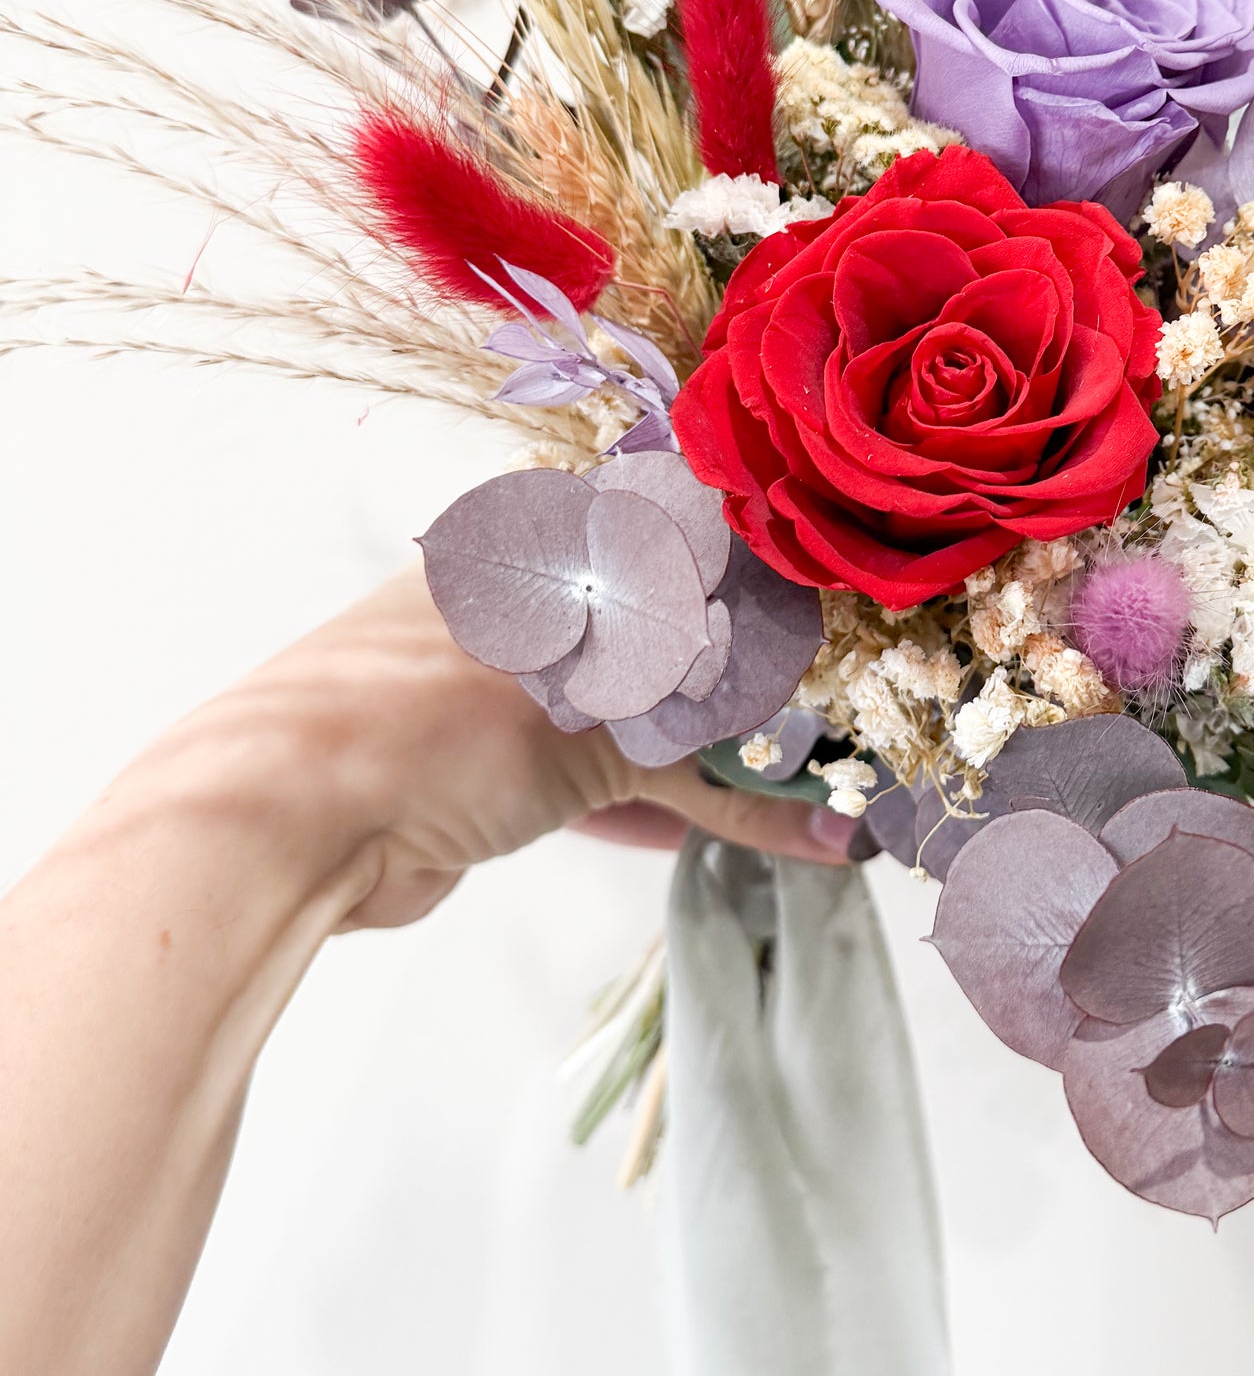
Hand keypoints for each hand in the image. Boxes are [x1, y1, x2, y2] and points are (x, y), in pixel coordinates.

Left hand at [113, 565, 853, 931]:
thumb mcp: (592, 722)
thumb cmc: (430, 721)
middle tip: (849, 720)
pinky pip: (600, 783)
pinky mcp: (484, 776)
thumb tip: (828, 797)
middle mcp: (521, 602)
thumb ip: (714, 758)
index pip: (676, 539)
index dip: (764, 583)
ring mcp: (497, 690)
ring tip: (817, 788)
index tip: (848, 628)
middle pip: (662, 637)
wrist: (283, 825)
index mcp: (533, 543)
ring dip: (716, 759)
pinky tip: (754, 837)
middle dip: (751, 687)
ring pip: (634, 715)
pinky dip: (668, 810)